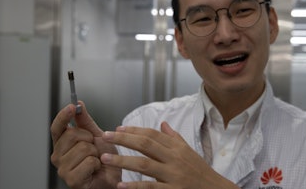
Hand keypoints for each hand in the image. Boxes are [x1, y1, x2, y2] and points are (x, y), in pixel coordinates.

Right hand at [50, 101, 120, 188]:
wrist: (114, 177)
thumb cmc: (104, 159)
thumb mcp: (96, 135)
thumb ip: (85, 121)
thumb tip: (79, 104)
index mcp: (62, 144)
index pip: (57, 127)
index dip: (64, 116)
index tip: (72, 106)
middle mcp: (58, 156)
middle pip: (72, 135)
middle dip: (89, 139)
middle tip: (93, 149)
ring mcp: (63, 169)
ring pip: (82, 148)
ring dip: (95, 153)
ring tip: (95, 160)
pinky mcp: (72, 180)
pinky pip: (88, 161)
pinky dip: (97, 164)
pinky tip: (95, 169)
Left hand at [101, 122, 238, 188]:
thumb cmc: (200, 171)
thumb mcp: (189, 151)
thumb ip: (174, 138)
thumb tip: (163, 123)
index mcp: (177, 148)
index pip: (153, 134)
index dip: (134, 130)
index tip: (118, 129)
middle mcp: (175, 159)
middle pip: (146, 144)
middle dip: (124, 139)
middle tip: (106, 136)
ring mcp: (173, 175)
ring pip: (144, 164)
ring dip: (123, 160)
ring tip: (105, 158)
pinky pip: (150, 188)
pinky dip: (135, 186)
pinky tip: (121, 185)